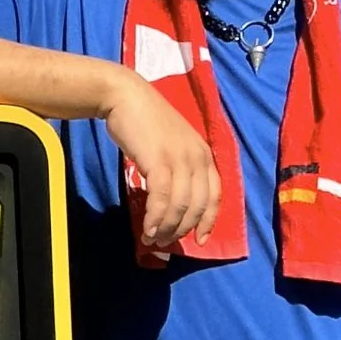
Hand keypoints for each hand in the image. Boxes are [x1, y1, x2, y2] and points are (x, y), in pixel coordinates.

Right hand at [99, 71, 220, 248]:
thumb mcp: (170, 144)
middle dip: (182, 229)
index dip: (209, 221)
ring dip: (167, 228)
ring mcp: (179, 159)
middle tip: (164, 243)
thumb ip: (177, 167)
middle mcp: (197, 158)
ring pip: (180, 206)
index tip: (200, 240)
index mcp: (204, 154)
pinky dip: (155, 217)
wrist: (125, 97)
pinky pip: (162, 199)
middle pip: (197, 206)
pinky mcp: (159, 161)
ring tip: (152, 240)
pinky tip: (146, 228)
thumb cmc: (144, 121)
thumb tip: (171, 200)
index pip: (215, 196)